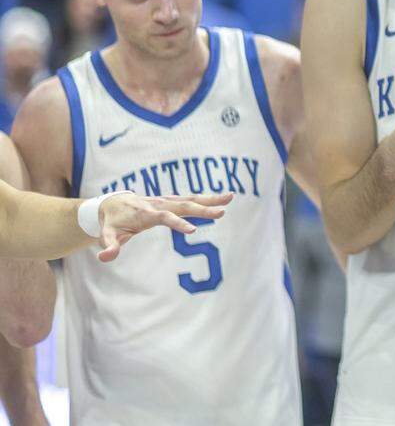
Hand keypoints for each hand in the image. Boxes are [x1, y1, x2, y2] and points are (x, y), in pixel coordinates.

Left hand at [97, 191, 232, 261]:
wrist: (112, 204)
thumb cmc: (112, 222)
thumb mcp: (107, 235)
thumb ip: (109, 246)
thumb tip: (104, 257)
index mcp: (146, 213)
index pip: (165, 217)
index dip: (178, 224)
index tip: (194, 232)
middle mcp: (159, 204)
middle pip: (184, 205)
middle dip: (203, 209)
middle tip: (222, 212)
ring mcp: (167, 201)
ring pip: (191, 199)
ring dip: (211, 199)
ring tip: (231, 197)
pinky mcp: (172, 201)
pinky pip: (191, 199)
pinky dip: (207, 198)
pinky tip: (222, 199)